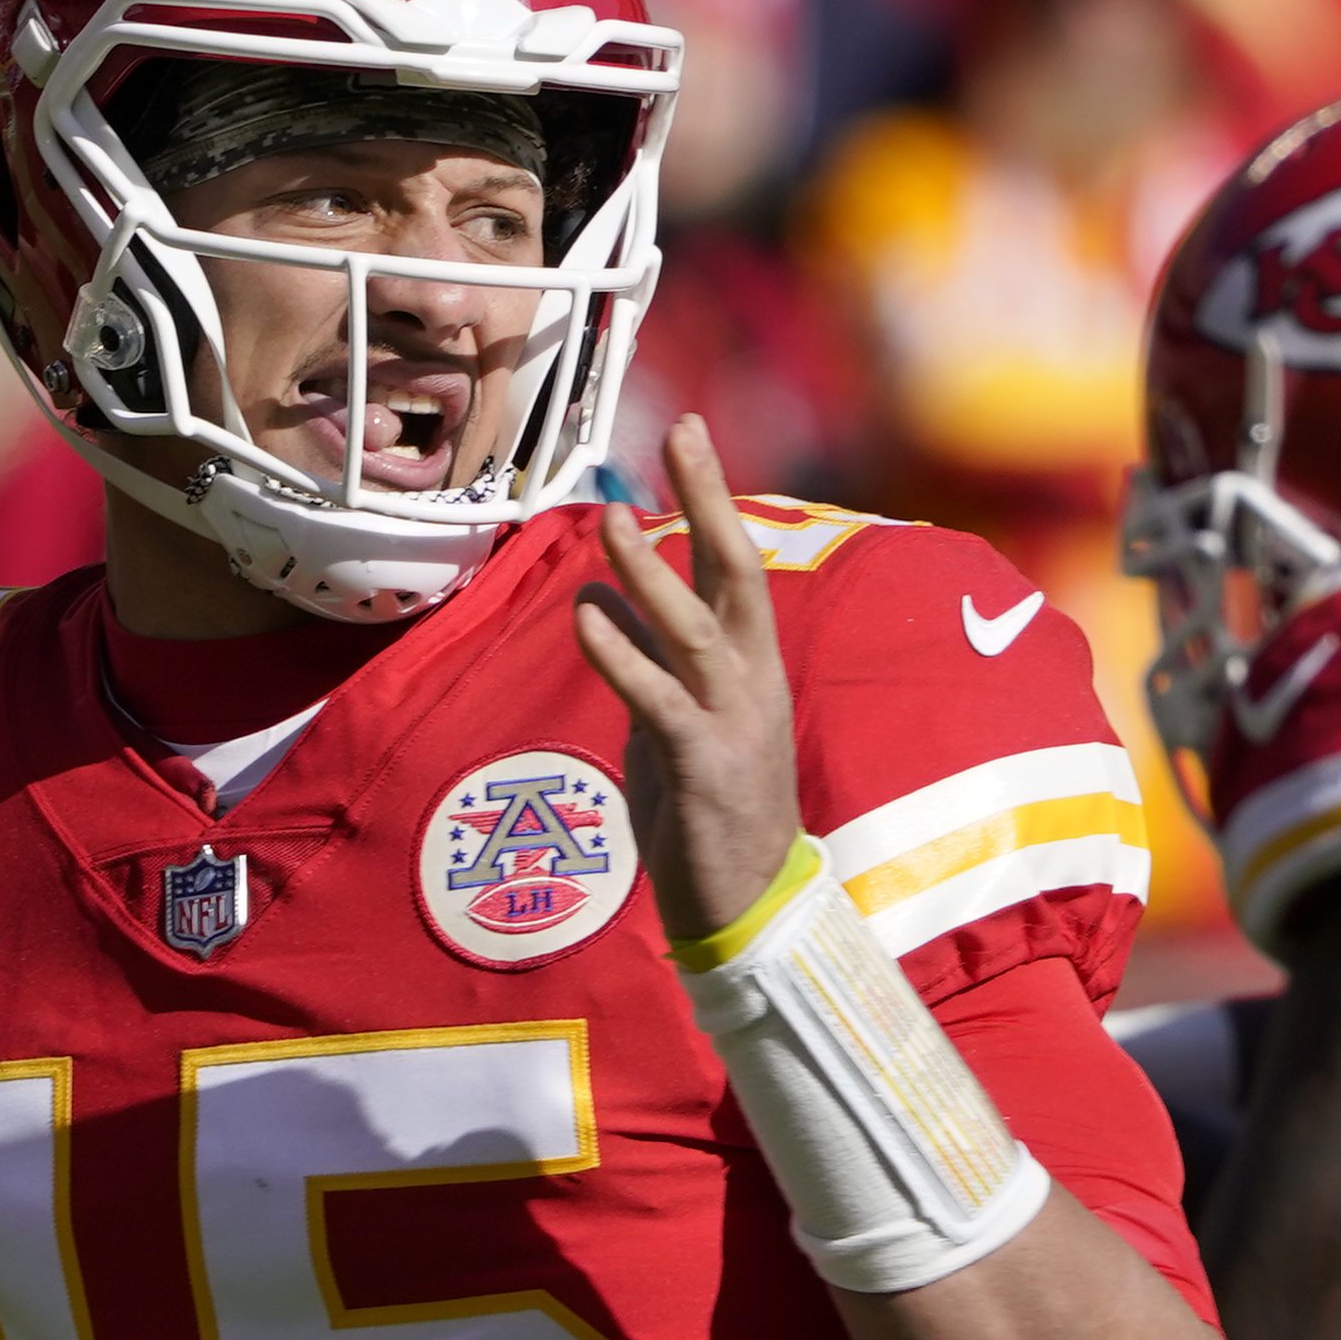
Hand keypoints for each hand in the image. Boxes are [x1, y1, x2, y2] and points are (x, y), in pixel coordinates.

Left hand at [572, 416, 807, 942]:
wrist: (748, 906)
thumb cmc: (712, 813)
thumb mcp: (679, 720)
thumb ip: (650, 660)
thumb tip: (603, 599)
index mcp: (752, 667)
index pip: (736, 566)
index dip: (713, 498)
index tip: (687, 433)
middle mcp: (753, 683)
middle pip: (739, 574)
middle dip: (710, 501)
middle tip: (682, 434)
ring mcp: (734, 723)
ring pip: (698, 630)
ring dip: (654, 572)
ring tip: (612, 518)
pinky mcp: (705, 767)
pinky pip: (659, 699)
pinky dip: (622, 655)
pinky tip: (587, 617)